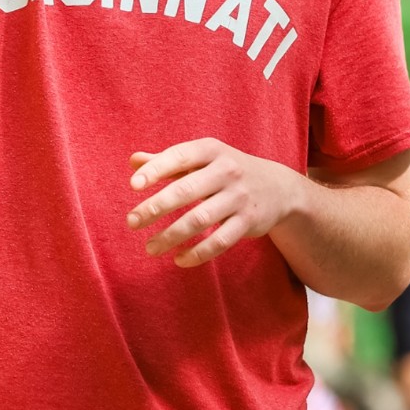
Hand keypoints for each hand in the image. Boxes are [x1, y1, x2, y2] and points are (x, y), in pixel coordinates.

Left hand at [127, 138, 299, 265]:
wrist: (278, 187)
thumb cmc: (225, 170)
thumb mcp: (201, 158)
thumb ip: (168, 160)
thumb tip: (134, 160)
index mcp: (211, 150)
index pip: (179, 157)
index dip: (155, 170)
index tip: (133, 186)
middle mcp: (226, 171)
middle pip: (186, 190)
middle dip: (156, 207)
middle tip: (131, 222)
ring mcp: (239, 197)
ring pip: (200, 219)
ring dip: (171, 236)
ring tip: (150, 248)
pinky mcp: (249, 222)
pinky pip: (220, 241)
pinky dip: (198, 253)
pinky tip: (178, 260)